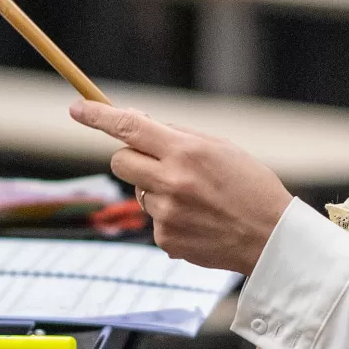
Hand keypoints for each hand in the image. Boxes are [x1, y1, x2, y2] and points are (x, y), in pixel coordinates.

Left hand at [68, 100, 292, 274]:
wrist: (272, 238)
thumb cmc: (250, 186)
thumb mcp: (220, 148)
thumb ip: (178, 137)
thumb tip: (139, 125)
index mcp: (186, 152)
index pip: (130, 127)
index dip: (98, 116)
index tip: (77, 108)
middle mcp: (171, 182)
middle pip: (120, 161)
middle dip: (131, 157)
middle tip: (156, 161)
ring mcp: (166, 214)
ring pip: (139, 192)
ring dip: (156, 190)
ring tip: (195, 199)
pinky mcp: (166, 240)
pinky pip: (153, 220)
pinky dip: (169, 218)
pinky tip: (198, 221)